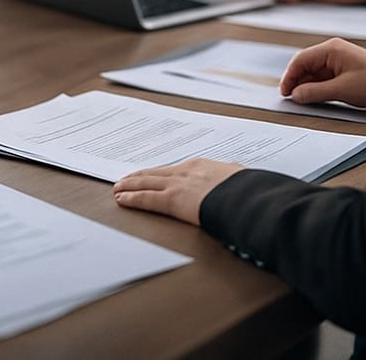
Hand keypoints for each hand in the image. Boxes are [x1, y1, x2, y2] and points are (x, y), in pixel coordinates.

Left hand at [113, 158, 242, 224]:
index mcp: (202, 166)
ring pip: (146, 183)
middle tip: (125, 179)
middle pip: (155, 173)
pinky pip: (147, 199)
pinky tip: (122, 200)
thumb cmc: (248, 191)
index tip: (151, 174)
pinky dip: (132, 199)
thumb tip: (239, 176)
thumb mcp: (241, 179)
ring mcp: (178, 184)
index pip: (173, 170)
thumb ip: (233, 178)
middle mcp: (186, 171)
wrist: (247, 197)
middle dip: (138, 177)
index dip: (159, 173)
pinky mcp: (173, 200)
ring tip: (118, 188)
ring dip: (130, 186)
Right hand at [279, 37, 365, 108]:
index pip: (300, 59)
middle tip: (292, 98)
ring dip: (308, 84)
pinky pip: (325, 75)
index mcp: (331, 49)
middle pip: (306, 64)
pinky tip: (316, 96)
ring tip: (303, 99)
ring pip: (314, 71)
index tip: (285, 92)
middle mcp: (334, 50)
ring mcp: (339, 58)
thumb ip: (315, 92)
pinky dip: (318, 85)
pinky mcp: (345, 67)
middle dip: (297, 81)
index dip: (289, 77)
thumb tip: (296, 94)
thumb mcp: (341, 91)